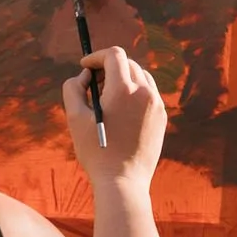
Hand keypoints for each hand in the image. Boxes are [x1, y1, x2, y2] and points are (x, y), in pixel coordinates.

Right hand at [64, 46, 165, 185]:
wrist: (123, 182)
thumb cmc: (96, 151)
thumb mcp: (75, 117)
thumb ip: (74, 88)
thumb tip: (85, 75)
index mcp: (123, 90)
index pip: (114, 55)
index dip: (96, 56)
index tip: (85, 66)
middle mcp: (144, 93)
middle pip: (128, 64)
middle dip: (108, 67)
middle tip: (93, 83)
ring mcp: (156, 106)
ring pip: (141, 77)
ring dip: (123, 78)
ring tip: (108, 96)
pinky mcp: (162, 118)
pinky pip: (149, 94)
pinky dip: (135, 92)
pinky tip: (122, 110)